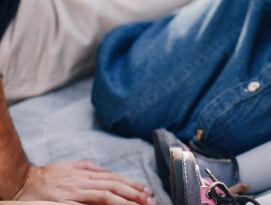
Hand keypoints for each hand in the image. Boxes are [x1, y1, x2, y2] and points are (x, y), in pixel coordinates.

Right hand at [13, 161, 154, 204]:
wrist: (23, 182)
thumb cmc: (48, 175)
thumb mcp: (72, 166)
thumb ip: (90, 167)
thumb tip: (107, 170)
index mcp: (86, 173)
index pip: (116, 178)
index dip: (133, 184)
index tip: (147, 191)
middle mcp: (83, 181)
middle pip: (115, 186)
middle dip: (135, 194)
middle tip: (150, 200)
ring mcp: (75, 192)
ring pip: (105, 196)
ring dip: (124, 202)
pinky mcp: (65, 202)